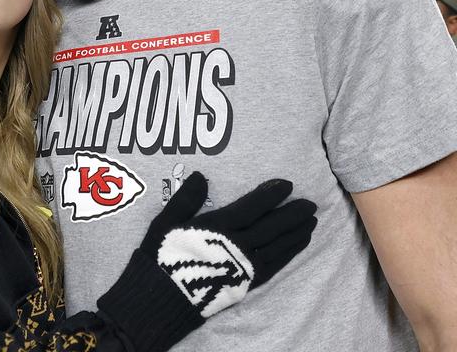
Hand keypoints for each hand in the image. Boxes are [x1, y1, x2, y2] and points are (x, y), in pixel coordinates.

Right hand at [142, 173, 316, 316]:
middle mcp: (236, 245)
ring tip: (311, 222)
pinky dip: (289, 254)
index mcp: (217, 227)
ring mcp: (244, 265)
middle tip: (311, 204)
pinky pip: (274, 265)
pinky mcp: (246, 282)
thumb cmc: (162, 255)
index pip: (251, 207)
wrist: (163, 296)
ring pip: (277, 246)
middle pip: (271, 227)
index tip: (288, 184)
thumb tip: (202, 176)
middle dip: (292, 214)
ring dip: (296, 233)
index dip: (271, 195)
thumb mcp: (165, 222)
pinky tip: (298, 245)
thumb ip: (185, 199)